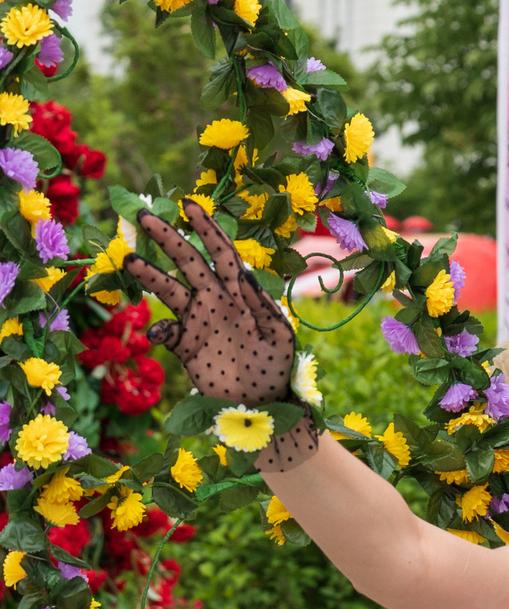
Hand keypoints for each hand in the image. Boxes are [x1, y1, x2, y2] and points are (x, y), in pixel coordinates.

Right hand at [122, 201, 318, 472]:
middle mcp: (215, 300)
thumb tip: (243, 276)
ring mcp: (197, 321)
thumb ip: (262, 307)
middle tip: (145, 216)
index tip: (189, 205)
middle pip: (188, 262)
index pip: (221, 252)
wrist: (263, 404)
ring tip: (130, 260)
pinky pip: (165, 333)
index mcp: (241, 293)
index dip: (206, 228)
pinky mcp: (185, 346)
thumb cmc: (277, 366)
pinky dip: (159, 331)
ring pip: (168, 291)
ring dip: (150, 276)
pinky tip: (159, 333)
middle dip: (168, 239)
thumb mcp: (279, 336)